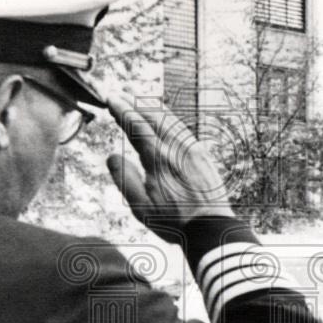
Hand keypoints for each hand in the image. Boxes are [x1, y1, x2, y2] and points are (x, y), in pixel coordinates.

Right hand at [106, 94, 233, 240]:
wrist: (211, 227)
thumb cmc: (174, 221)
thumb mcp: (141, 207)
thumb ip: (124, 179)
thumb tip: (112, 156)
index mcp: (158, 159)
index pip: (136, 125)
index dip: (122, 110)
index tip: (110, 99)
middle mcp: (176, 148)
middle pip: (153, 116)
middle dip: (135, 103)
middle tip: (120, 94)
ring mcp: (192, 149)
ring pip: (170, 118)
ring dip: (152, 107)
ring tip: (138, 99)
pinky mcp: (202, 154)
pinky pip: (182, 127)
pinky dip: (169, 117)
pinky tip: (164, 117)